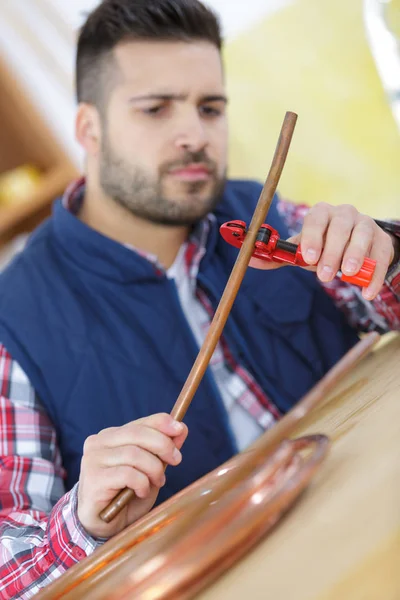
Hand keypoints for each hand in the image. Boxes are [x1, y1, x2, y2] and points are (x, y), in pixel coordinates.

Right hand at [77, 413, 187, 538]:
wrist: (104, 526)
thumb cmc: (127, 495)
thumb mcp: (150, 470)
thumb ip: (162, 450)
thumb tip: (181, 429)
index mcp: (111, 435)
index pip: (140, 422)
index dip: (162, 423)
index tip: (180, 430)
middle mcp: (98, 442)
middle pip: (137, 433)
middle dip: (163, 445)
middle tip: (176, 460)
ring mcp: (93, 460)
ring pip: (133, 454)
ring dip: (154, 469)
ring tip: (158, 482)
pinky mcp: (93, 479)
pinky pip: (127, 474)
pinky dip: (142, 483)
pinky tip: (141, 492)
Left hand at [250, 203, 394, 299]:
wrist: (354, 245)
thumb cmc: (321, 246)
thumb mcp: (301, 249)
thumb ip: (278, 256)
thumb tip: (248, 261)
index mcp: (321, 213)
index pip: (315, 219)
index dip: (312, 237)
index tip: (308, 258)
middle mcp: (344, 214)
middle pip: (340, 228)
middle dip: (331, 252)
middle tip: (324, 276)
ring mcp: (366, 225)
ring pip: (362, 236)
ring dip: (355, 256)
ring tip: (348, 275)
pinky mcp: (382, 241)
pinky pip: (381, 256)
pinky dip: (375, 275)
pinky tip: (367, 292)